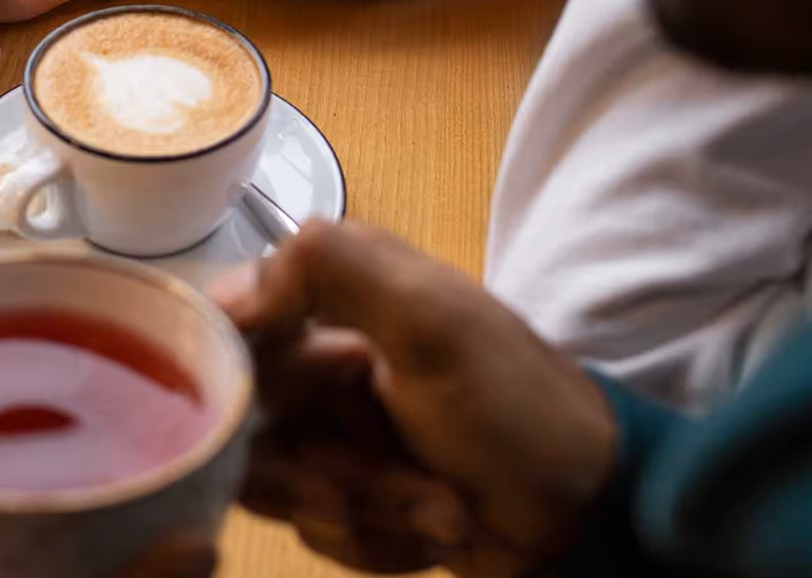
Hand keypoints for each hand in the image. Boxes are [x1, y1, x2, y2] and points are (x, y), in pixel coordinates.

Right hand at [216, 223, 616, 577]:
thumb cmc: (513, 408)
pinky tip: (436, 531)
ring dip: (363, 507)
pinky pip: (318, 535)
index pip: (230, 333)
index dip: (242, 387)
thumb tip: (222, 295)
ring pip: (281, 488)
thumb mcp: (430, 319)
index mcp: (338, 300)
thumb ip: (327, 269)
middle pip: (250, 427)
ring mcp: (341, 436)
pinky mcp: (357, 502)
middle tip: (377, 484)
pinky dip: (378, 541)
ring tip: (437, 508)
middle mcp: (326, 363)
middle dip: (323, 468)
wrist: (589, 514)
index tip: (278, 418)